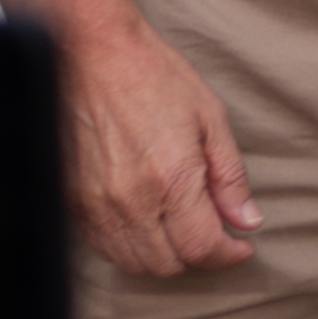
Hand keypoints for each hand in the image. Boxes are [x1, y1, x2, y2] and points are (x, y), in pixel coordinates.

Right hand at [62, 9, 261, 278]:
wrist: (90, 54)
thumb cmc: (153, 77)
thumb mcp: (210, 118)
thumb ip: (229, 177)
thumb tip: (247, 220)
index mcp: (170, 179)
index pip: (201, 248)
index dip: (227, 255)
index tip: (241, 246)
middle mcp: (128, 201)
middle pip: (166, 264)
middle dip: (198, 256)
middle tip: (215, 233)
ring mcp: (93, 206)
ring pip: (132, 262)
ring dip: (163, 256)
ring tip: (183, 228)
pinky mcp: (70, 202)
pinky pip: (102, 247)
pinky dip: (129, 246)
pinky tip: (147, 222)